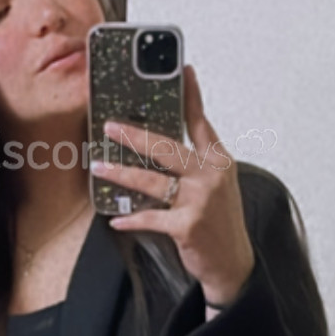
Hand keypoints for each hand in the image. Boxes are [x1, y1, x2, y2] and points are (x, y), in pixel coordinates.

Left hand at [93, 64, 255, 306]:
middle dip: (134, 136)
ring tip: (101, 168)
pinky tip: (116, 217)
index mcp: (218, 161)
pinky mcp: (188, 225)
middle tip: (110, 127)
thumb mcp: (216, 185)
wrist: (234, 264)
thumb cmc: (220, 223)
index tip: (183, 71)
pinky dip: (131, 218)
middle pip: (167, 147)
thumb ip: (195, 163)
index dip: (191, 95)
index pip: (201, 122)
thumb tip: (157, 145)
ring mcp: (200, 200)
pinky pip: (150, 217)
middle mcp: (211, 176)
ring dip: (121, 174)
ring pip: (152, 181)